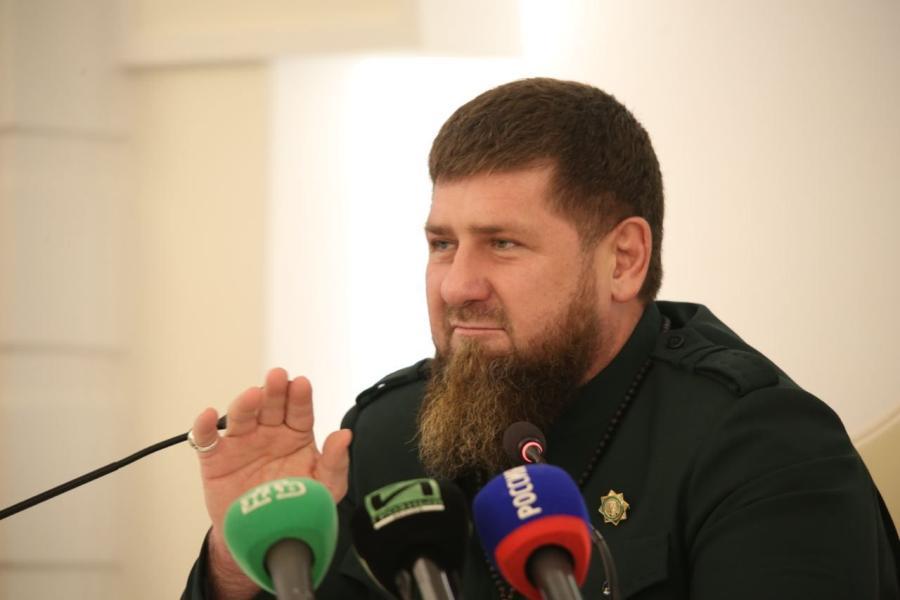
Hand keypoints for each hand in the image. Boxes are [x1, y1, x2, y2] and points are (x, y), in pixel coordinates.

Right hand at [190, 368, 351, 597]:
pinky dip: (204, 426)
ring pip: (241, 416)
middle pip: (270, 406)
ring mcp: (242, 443)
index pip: (299, 410)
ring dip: (245, 403)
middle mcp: (268, 432)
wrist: (264, 538)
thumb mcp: (324, 488)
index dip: (300, 397)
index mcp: (296, 434)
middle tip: (278, 377)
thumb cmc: (296, 506)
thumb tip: (345, 435)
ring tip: (254, 395)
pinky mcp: (216, 459)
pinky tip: (208, 415)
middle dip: (275, 390)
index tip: (302, 384)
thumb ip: (336, 462)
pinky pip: (207, 440)